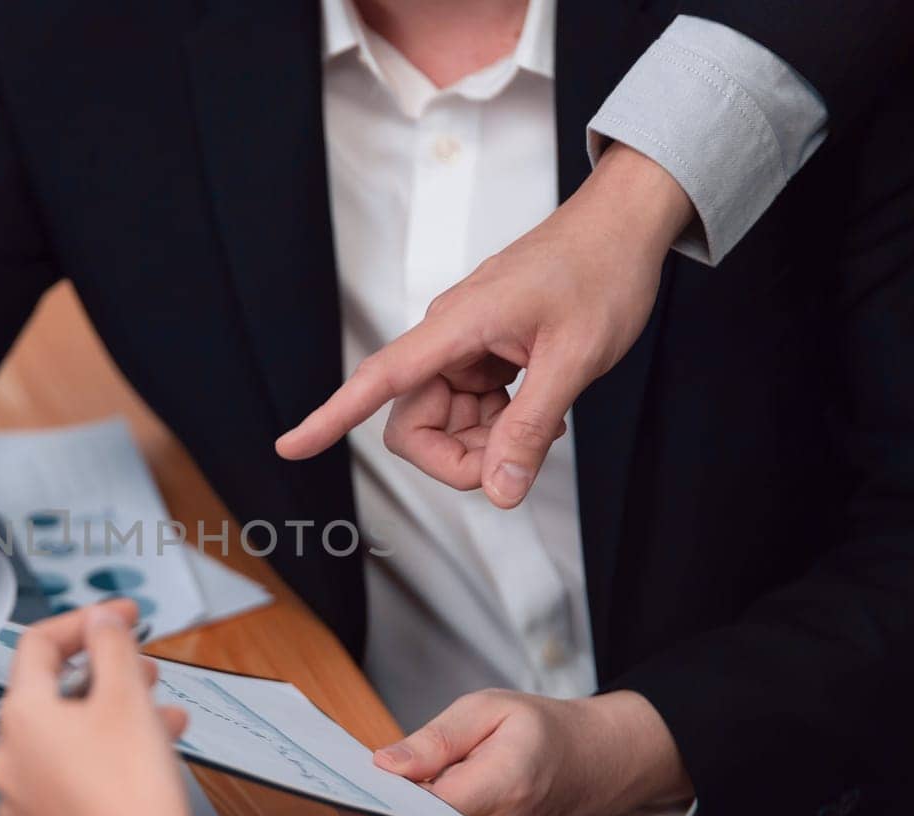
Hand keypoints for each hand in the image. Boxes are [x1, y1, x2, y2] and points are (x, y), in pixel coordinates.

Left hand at [0, 602, 199, 815]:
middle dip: (106, 679)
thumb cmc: (134, 795)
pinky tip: (143, 770)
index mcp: (21, 717)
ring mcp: (22, 806)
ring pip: (67, 746)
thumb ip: (110, 643)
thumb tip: (97, 620)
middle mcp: (9, 761)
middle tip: (146, 674)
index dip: (84, 621)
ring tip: (162, 724)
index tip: (118, 618)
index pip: (38, 645)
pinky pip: (70, 789)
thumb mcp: (128, 696)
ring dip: (113, 724)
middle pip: (54, 698)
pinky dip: (103, 770)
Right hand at [276, 143, 693, 507]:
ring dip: (486, 440)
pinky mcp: (481, 355)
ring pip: (444, 423)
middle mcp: (446, 339)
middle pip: (414, 425)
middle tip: (518, 457)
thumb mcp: (574, 359)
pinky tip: (538, 406)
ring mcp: (462, 349)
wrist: (623, 226)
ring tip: (543, 420)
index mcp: (455, 328)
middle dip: (459, 457)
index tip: (290, 447)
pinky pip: (468, 409)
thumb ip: (531, 428)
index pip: (376, 381)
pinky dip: (499, 423)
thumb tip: (499, 491)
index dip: (330, 418)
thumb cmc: (601, 271)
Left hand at [343, 689, 691, 815]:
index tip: (334, 778)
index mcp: (501, 789)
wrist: (587, 768)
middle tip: (326, 774)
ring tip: (345, 782)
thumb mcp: (489, 709)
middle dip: (361, 806)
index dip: (371, 796)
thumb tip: (383, 766)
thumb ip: (435, 740)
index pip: (421, 809)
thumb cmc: (540, 732)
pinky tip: (374, 799)